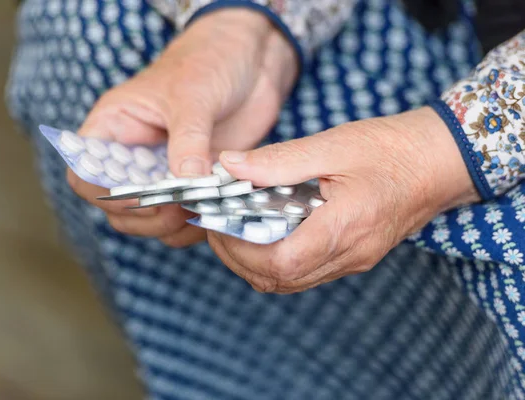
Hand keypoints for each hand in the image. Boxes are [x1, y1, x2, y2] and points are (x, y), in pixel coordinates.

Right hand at [69, 8, 298, 246]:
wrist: (251, 59)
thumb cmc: (208, 60)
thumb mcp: (193, 95)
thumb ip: (188, 140)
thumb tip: (186, 182)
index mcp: (115, 127)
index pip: (84, 174)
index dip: (102, 194)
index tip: (138, 197)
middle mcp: (134, 156)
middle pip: (117, 208)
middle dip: (143, 216)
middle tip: (176, 209)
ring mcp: (165, 172)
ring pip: (151, 220)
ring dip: (171, 226)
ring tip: (199, 210)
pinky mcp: (195, 182)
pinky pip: (187, 216)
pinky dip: (199, 223)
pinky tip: (216, 212)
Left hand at [209, 107, 479, 292]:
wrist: (439, 160)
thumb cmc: (391, 148)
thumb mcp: (332, 144)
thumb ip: (278, 161)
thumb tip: (228, 166)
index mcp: (344, 228)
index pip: (280, 263)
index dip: (238, 247)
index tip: (217, 221)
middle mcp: (349, 254)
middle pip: (278, 279)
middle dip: (237, 257)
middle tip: (218, 224)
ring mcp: (353, 260)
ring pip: (289, 280)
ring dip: (254, 261)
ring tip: (237, 226)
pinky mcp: (354, 256)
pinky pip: (305, 271)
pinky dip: (276, 258)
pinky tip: (268, 228)